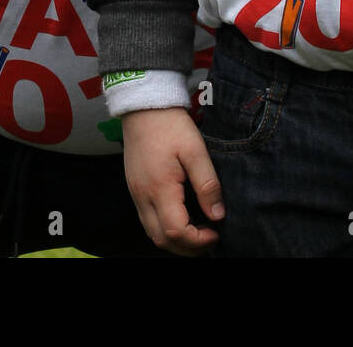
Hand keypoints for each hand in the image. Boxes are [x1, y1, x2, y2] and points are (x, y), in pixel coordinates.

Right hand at [121, 107, 224, 254]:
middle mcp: (142, 195)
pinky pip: (147, 219)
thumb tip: (217, 215)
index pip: (175, 231)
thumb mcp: (195, 150)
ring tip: (198, 232)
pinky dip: (164, 228)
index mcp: (159, 187)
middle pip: (161, 240)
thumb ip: (207, 185)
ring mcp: (135, 192)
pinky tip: (181, 218)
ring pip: (152, 232)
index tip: (216, 231)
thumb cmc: (170, 125)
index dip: (198, 240)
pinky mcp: (134, 187)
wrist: (143, 105)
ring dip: (175, 240)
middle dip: (187, 248)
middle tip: (210, 239)